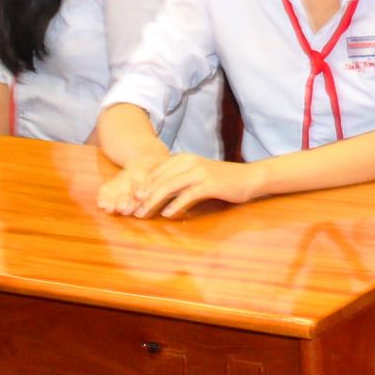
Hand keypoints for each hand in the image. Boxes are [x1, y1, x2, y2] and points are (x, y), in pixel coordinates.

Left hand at [99, 151, 261, 218]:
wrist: (248, 178)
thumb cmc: (220, 180)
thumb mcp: (194, 177)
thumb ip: (175, 182)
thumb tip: (153, 196)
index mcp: (181, 158)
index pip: (153, 173)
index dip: (138, 188)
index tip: (126, 203)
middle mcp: (188, 161)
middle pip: (157, 180)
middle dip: (140, 197)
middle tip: (127, 211)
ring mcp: (199, 171)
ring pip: (168, 186)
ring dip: (152, 201)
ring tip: (141, 214)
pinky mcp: (209, 183)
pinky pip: (187, 194)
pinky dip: (175, 205)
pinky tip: (167, 215)